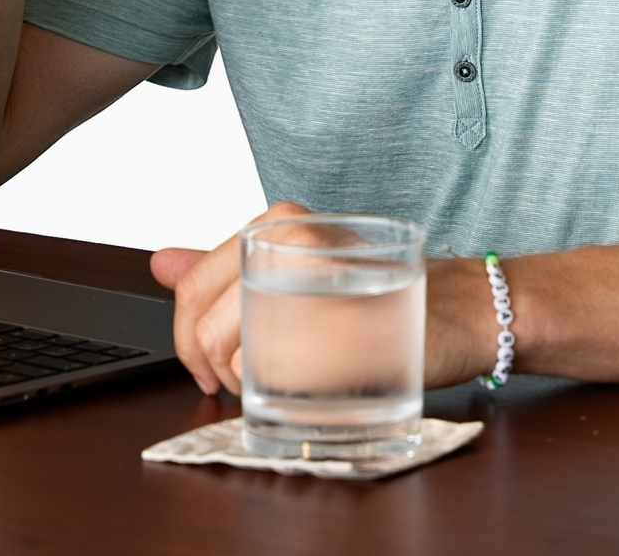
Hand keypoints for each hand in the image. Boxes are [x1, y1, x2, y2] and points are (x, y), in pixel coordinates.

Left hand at [149, 201, 506, 396]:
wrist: (459, 308)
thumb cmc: (373, 292)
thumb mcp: (293, 271)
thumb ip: (223, 269)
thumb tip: (160, 262)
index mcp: (276, 224)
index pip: (192, 288)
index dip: (186, 339)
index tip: (204, 366)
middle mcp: (294, 241)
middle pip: (211, 327)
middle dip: (213, 369)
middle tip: (239, 383)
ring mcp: (320, 283)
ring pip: (243, 356)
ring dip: (252, 385)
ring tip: (283, 382)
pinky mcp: (346, 330)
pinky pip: (285, 379)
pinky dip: (289, 395)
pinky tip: (312, 387)